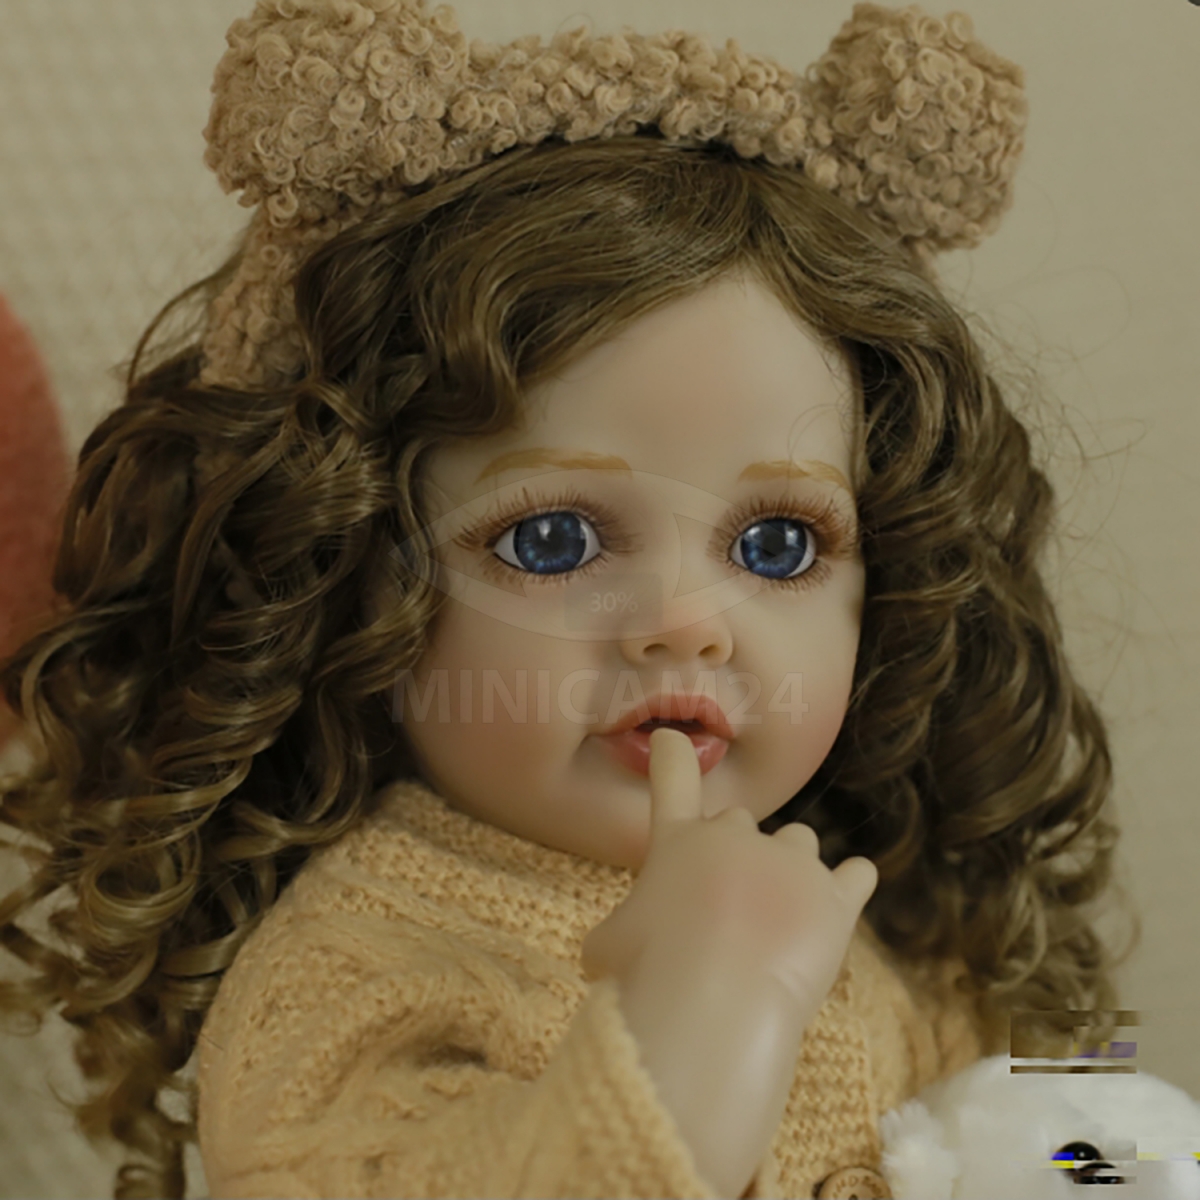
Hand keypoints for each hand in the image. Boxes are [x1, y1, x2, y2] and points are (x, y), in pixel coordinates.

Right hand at [581, 728, 877, 1023]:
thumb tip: (621, 942)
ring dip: (788, 869)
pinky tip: (837, 905)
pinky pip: (856, 875)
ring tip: (773, 921)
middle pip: (741, 822)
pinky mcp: (835, 900)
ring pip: (799, 843)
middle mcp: (737, 837)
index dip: (672, 754)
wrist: (711, 1005)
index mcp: (679, 841)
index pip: (673, 778)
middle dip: (734, 854)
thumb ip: (625, 925)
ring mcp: (791, 865)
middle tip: (721, 909)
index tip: (672, 737)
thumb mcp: (607, 945)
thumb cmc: (647, 976)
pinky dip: (848, 886)